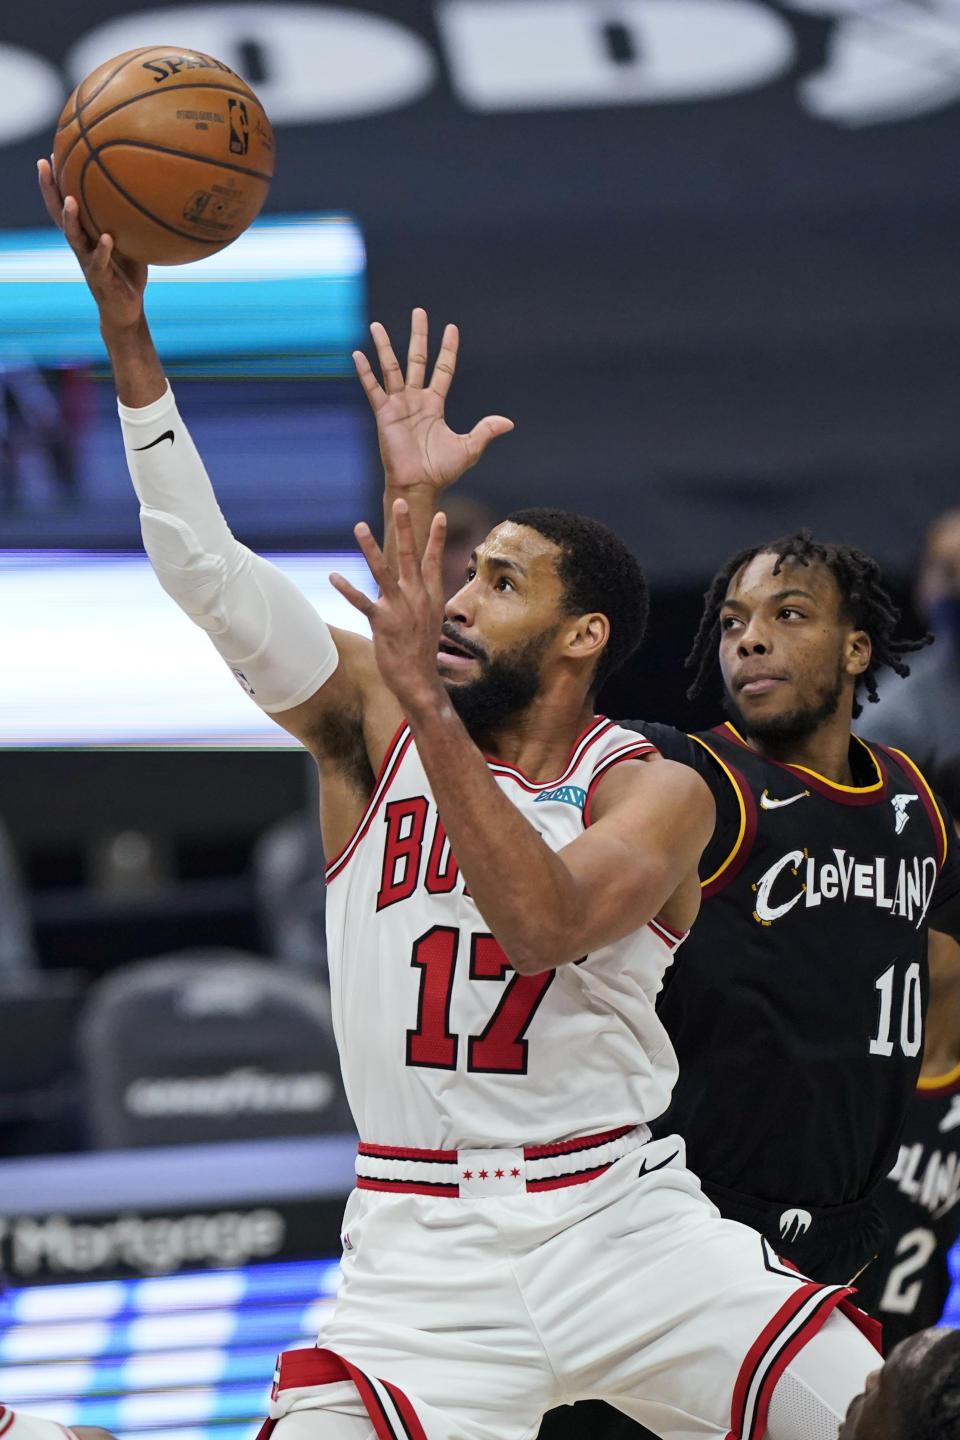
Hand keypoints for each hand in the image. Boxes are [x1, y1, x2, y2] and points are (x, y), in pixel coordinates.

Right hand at [37, 156, 146, 332]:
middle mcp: (81, 244)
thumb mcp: (130, 241)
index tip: (50, 154)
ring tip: (71, 201)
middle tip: (45, 165)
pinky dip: (104, 250)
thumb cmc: (128, 272)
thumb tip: (149, 192)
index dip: (55, 181)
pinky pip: (100, 262)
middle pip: (59, 213)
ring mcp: (88, 261)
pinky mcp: (101, 279)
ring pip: (74, 238)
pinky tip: (107, 237)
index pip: (64, 202)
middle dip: (50, 189)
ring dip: (71, 219)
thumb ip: (130, 221)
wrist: (126, 309)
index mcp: (85, 234)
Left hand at [331, 499, 447, 712]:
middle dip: (407, 527)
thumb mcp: (428, 622)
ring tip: (359, 526)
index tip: (441, 514)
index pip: (434, 560)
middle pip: (411, 555)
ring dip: (370, 548)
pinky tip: (334, 576)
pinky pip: (362, 602)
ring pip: (383, 571)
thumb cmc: (420, 653)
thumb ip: (420, 602)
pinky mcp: (383, 622)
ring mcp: (400, 608)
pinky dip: (347, 589)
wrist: (419, 680)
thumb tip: (413, 592)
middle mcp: (417, 597)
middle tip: (401, 501)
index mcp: (430, 596)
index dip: (437, 537)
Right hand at [355, 308, 513, 494]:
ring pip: (391, 368)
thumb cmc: (441, 470)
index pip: (443, 369)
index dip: (448, 349)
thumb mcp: (469, 448)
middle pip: (417, 360)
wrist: (419, 485)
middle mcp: (416, 400)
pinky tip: (357, 354)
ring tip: (377, 325)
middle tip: (419, 311)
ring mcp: (398, 405)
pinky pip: (373, 389)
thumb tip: (509, 422)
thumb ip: (485, 431)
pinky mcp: (384, 415)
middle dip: (418, 336)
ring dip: (384, 347)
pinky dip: (365, 373)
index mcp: (435, 404)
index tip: (451, 328)